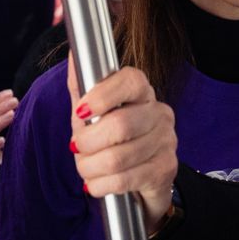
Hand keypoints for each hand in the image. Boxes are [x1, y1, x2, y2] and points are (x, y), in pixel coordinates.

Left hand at [68, 64, 176, 223]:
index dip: (102, 95)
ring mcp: (166, 141)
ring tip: (86, 169)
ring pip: (119, 157)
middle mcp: (160, 113)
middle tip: (76, 148)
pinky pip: (126, 179)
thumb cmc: (113, 141)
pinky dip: (102, 185)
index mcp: (142, 93)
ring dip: (91, 168)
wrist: (141, 179)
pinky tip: (97, 184)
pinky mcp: (165, 169)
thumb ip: (82, 87)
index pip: (131, 81)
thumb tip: (72, 54)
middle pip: (121, 124)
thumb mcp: (93, 114)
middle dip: (88, 141)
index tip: (81, 112)